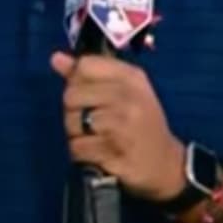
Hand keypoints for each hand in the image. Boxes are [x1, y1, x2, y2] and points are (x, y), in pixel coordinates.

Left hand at [53, 49, 186, 201]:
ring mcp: (123, 125)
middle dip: (74, 112)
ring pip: (73, 123)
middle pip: (72, 95)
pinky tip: (98, 152)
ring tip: (97, 138)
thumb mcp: (125, 92)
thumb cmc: (142, 125)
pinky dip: (82, 153)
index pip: (85, 65)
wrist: (165, 164)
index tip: (88, 94)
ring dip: (78, 135)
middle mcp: (129, 97)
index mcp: (131, 77)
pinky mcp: (115, 151)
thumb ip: (89, 75)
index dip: (77, 81)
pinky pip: (78, 148)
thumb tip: (56, 58)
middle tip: (93, 123)